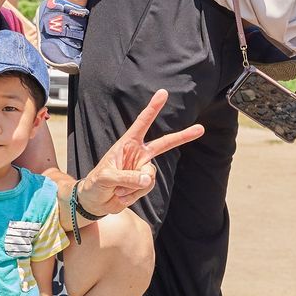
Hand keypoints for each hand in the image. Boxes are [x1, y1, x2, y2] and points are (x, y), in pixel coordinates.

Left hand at [75, 89, 205, 216]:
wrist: (95, 202)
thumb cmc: (95, 184)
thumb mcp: (106, 177)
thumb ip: (126, 177)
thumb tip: (147, 179)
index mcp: (127, 144)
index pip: (142, 123)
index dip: (153, 108)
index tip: (163, 93)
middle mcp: (138, 154)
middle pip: (164, 144)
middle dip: (183, 136)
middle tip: (200, 129)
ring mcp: (142, 169)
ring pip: (150, 176)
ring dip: (133, 186)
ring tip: (117, 189)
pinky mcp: (143, 184)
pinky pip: (147, 188)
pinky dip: (132, 195)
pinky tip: (121, 196)